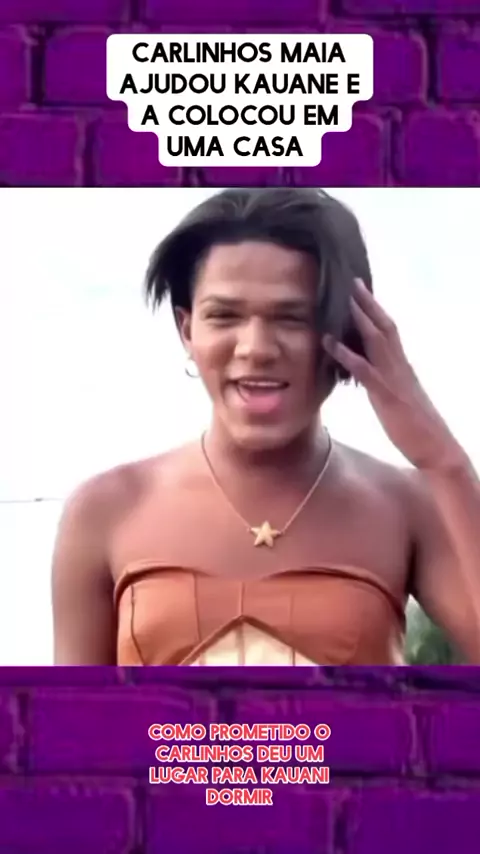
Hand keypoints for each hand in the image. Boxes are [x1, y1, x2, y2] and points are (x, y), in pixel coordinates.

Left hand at [323, 279, 463, 470]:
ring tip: (340, 298)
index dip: (375, 310)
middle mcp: (399, 366)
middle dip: (367, 303)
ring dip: (358, 318)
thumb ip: (384, 380)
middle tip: (351, 281)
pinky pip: (364, 369)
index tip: (361, 292)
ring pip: (376, 340)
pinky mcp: (386, 395)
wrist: (437, 447)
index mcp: (402, 366)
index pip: (389, 330)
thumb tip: (367, 370)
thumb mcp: (398, 397)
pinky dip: (346, 353)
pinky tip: (329, 342)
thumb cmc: (417, 426)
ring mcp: (393, 378)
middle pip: (383, 326)